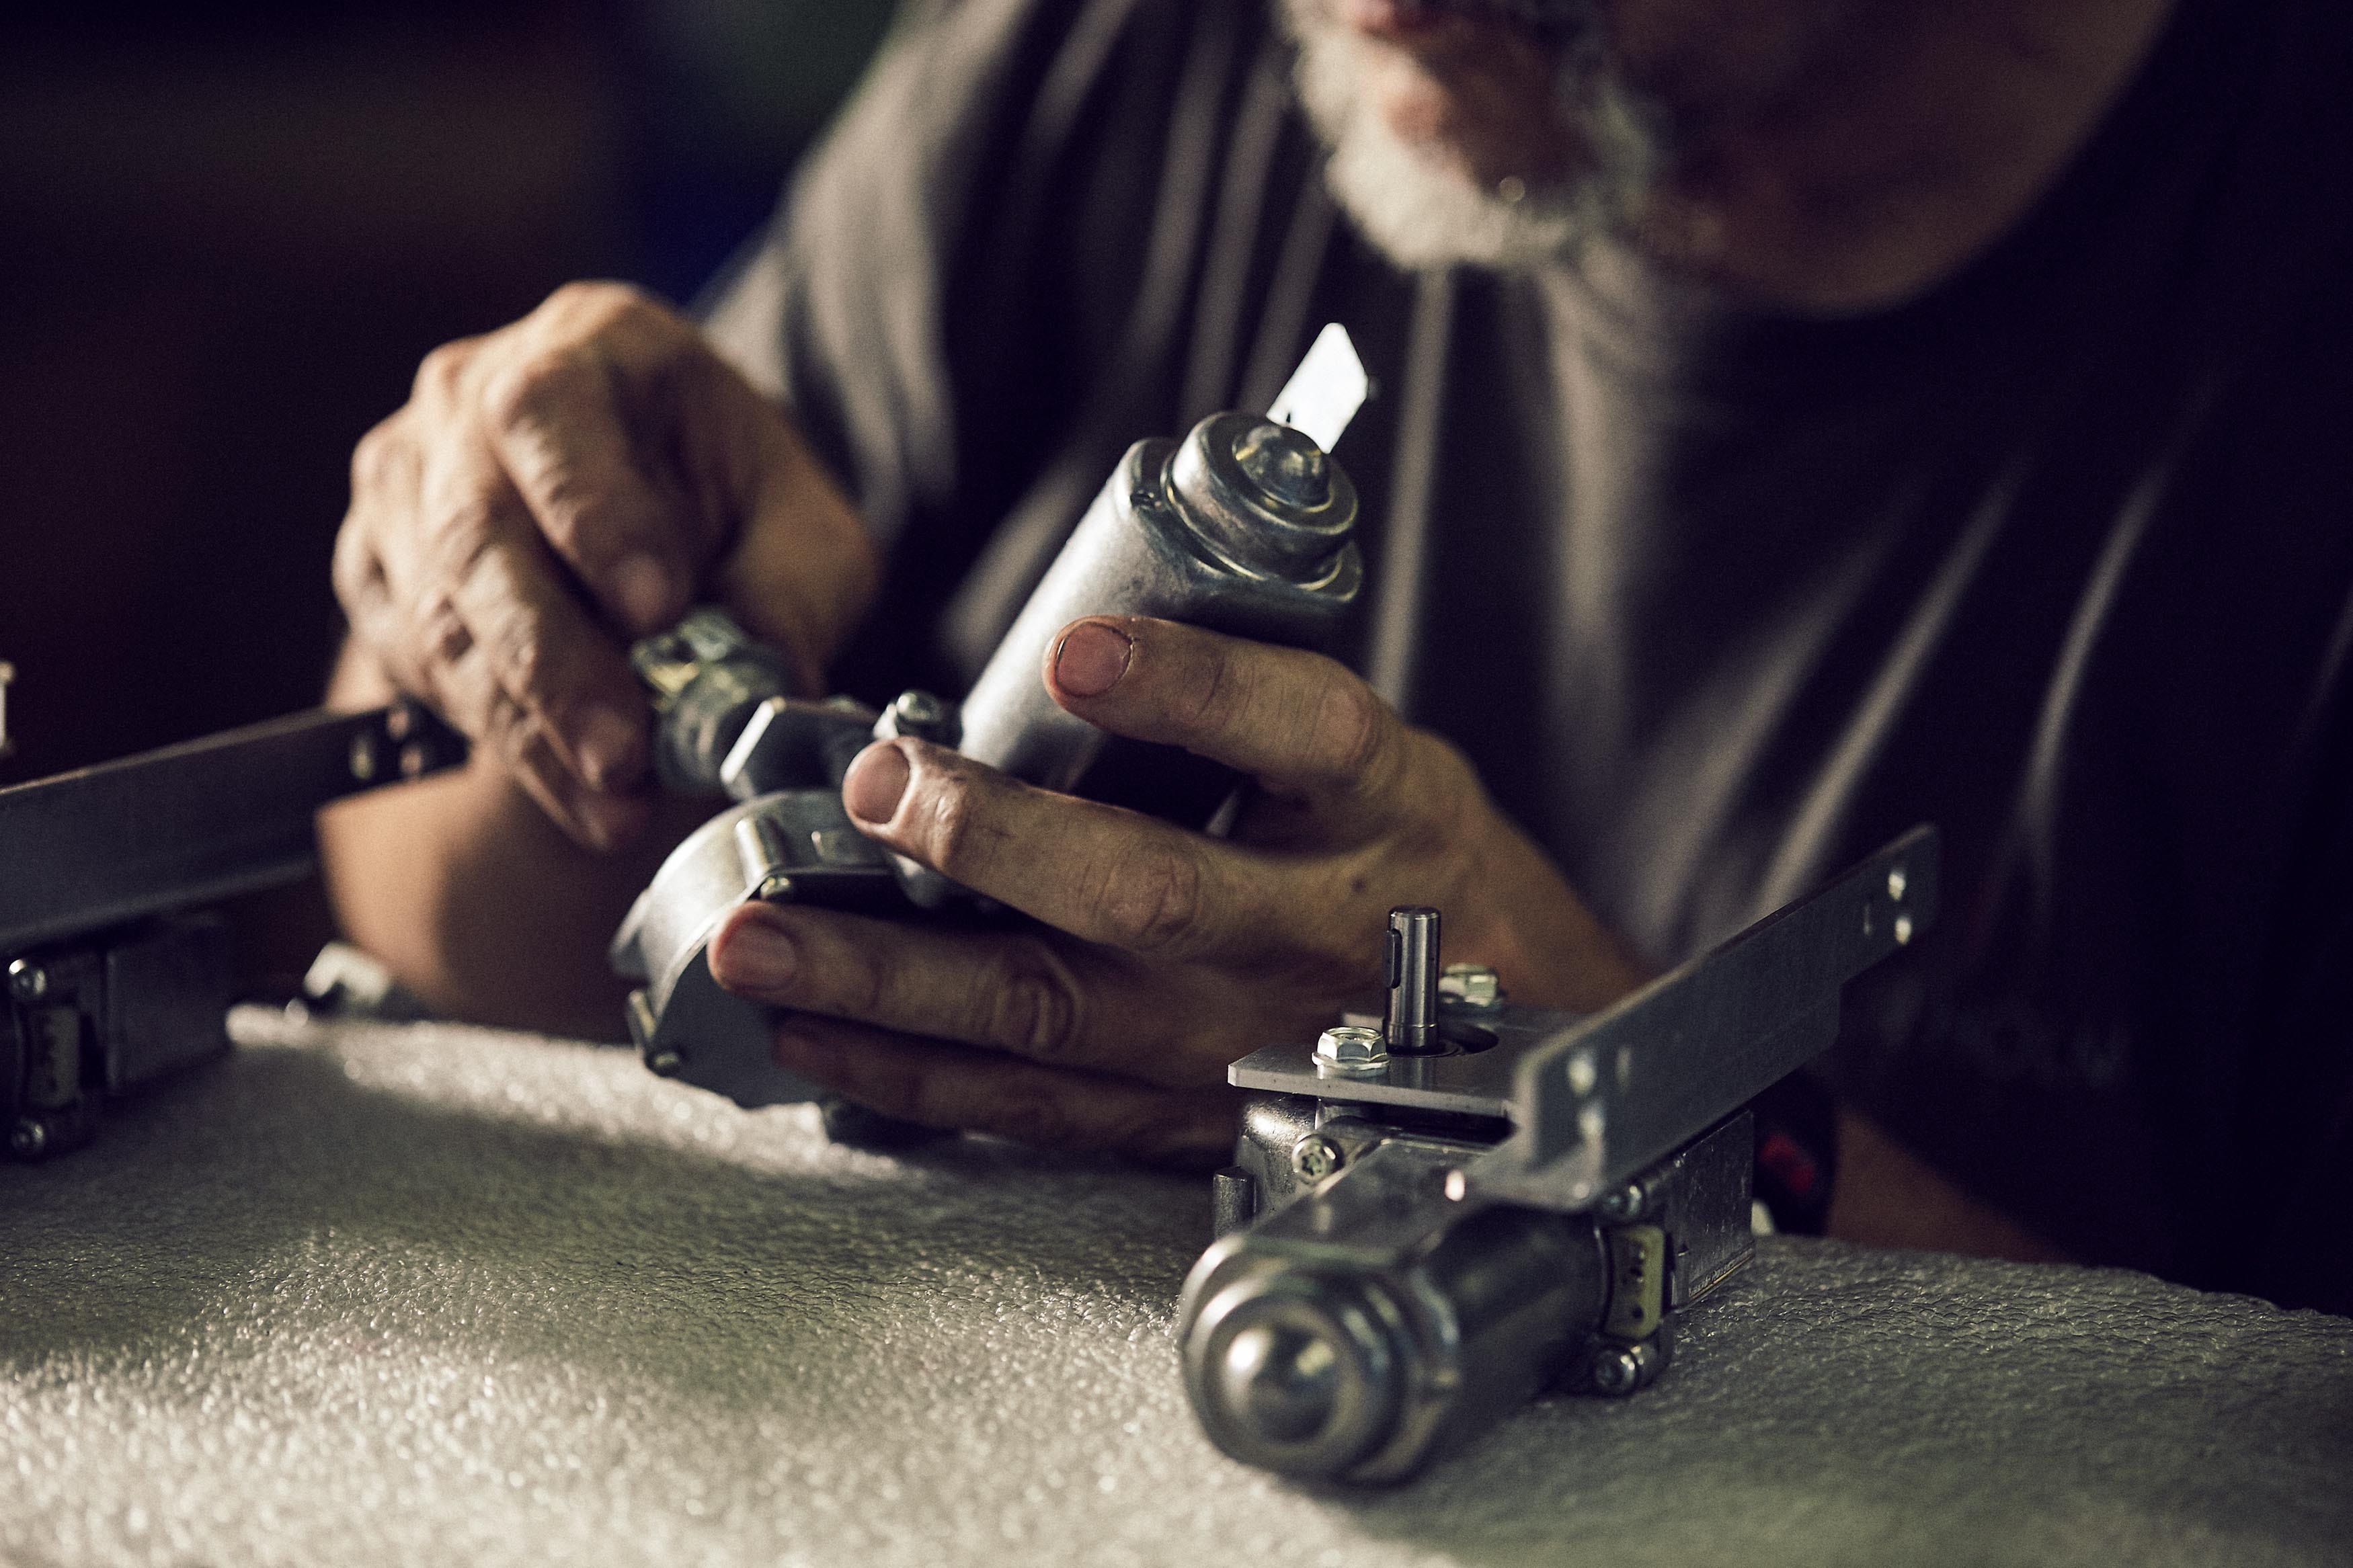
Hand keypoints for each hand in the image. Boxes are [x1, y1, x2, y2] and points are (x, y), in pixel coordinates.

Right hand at [333, 282, 878, 848]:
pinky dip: (502, 740)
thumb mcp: (806, 528)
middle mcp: (468, 398)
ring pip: (441, 617)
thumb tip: (769, 681)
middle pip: (477, 532)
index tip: (659, 611)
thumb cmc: (737, 504)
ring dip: (528, 726)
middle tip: (625, 754)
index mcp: (586, 345)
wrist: (662, 518)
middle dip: (555, 661)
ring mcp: (408, 485)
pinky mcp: (381, 571)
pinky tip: (575, 789)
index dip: (596, 516)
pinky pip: (420, 666)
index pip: (552, 414)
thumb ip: (795, 592)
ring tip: (615, 802)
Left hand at [705, 616, 1648, 1164]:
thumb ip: (1250, 701)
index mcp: (1380, 809)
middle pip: (1150, 896)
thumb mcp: (1382, 759)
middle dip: (996, 843)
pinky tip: (812, 1033)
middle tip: (879, 788)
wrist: (1511, 1041)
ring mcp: (1236, 1046)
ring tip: (760, 939)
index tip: (1077, 647)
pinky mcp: (1179, 1118)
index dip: (1194, 689)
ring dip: (891, 980)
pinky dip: (910, 1074)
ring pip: (1053, 1017)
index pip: (1303, 733)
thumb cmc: (1416, 868)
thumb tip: (1076, 620)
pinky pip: (1031, 1106)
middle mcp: (1309, 932)